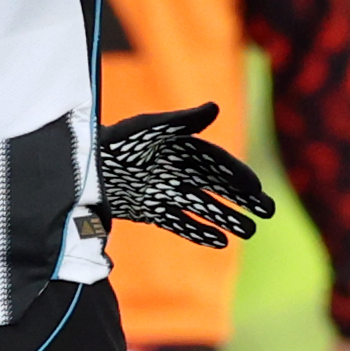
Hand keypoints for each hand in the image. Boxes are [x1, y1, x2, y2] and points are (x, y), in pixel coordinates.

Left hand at [97, 103, 275, 247]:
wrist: (81, 170)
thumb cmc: (114, 142)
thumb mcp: (148, 129)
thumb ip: (181, 122)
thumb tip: (214, 107)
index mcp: (180, 147)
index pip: (218, 163)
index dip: (239, 175)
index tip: (257, 189)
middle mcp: (176, 170)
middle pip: (218, 186)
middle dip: (244, 198)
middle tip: (269, 212)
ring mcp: (165, 192)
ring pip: (204, 207)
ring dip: (227, 218)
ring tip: (250, 232)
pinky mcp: (151, 211)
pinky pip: (181, 224)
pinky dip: (200, 232)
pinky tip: (221, 243)